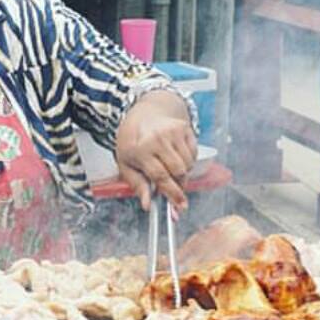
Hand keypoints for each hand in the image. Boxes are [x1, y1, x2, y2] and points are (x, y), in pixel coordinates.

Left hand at [114, 91, 197, 210]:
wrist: (144, 113)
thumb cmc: (133, 140)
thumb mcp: (126, 163)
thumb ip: (137, 185)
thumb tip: (147, 204)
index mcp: (140, 149)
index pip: (160, 176)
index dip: (171, 193)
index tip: (178, 206)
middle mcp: (157, 139)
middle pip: (178, 171)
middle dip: (179, 186)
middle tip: (176, 192)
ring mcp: (173, 132)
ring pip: (188, 164)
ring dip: (183, 174)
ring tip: (170, 170)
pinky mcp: (184, 128)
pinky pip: (193, 154)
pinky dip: (188, 162)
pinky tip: (176, 158)